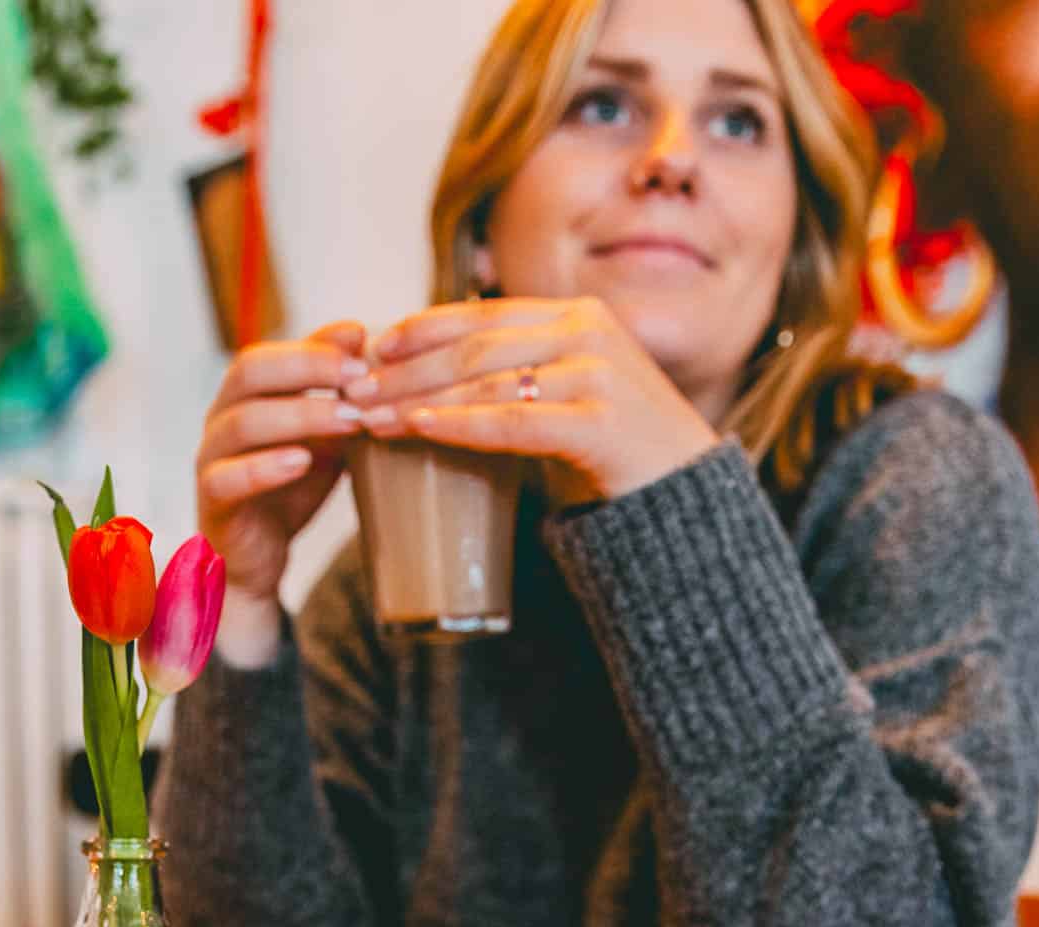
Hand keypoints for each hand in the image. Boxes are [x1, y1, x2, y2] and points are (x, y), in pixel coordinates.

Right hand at [196, 319, 367, 605]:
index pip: (271, 350)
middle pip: (249, 370)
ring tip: (348, 420)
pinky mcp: (213, 501)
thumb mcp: (323, 439)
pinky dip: (266, 467)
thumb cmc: (291, 489)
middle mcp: (221, 417)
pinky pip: (229, 477)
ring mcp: (211, 458)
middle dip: (307, 367)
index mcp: (244, 396)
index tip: (360, 339)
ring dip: (300, 415)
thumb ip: (338, 401)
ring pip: (242, 422)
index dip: (314, 343)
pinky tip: (303, 461)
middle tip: (358, 377)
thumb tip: (371, 351)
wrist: (259, 557)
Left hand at [343, 297, 717, 505]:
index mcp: (577, 316)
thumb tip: (437, 386)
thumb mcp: (566, 399)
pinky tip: (417, 429)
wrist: (687, 502)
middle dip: (405, 368)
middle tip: (351, 391)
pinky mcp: (600, 421)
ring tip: (368, 417)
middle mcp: (588, 330)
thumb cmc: (617, 458)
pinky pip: (513, 420)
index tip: (369, 349)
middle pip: (474, 344)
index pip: (482, 313)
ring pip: (485, 378)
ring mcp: (598, 372)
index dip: (421, 328)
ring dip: (417, 397)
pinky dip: (460, 423)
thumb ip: (518, 380)